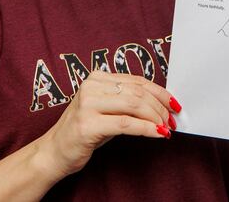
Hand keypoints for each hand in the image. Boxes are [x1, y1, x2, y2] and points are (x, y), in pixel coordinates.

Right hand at [39, 71, 179, 179]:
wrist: (54, 152)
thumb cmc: (84, 131)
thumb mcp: (107, 109)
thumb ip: (128, 101)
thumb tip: (162, 104)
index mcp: (97, 77)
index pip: (137, 81)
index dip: (160, 92)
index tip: (174, 104)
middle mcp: (91, 86)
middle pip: (138, 92)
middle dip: (160, 107)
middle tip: (172, 121)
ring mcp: (87, 104)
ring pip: (134, 105)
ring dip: (155, 118)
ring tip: (165, 128)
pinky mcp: (88, 124)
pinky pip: (126, 124)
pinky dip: (146, 129)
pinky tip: (157, 134)